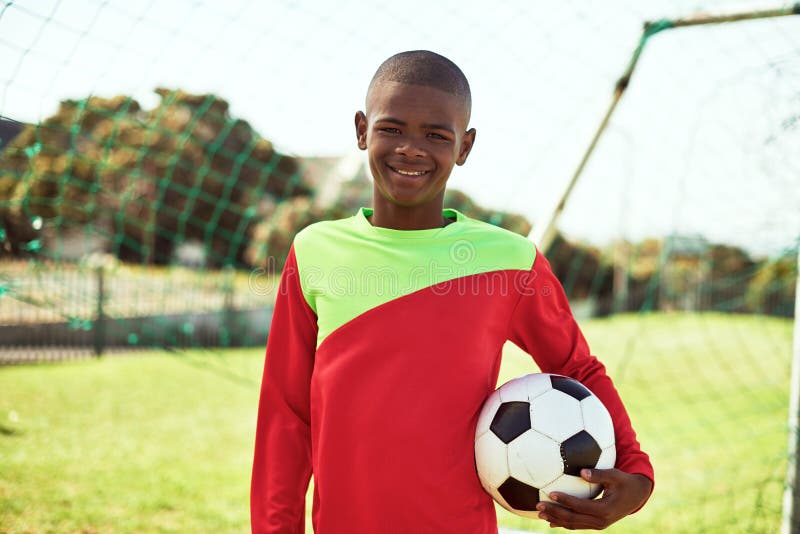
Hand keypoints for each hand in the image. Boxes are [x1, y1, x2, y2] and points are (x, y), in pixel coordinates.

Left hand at [535, 468, 652, 529]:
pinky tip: (551, 521)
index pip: (580, 506)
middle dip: (554, 513)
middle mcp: (600, 521)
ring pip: (573, 525)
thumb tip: (582, 471)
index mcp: (605, 509)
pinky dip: (563, 523)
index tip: (550, 493)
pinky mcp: (596, 524)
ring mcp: (598, 525)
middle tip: (538, 506)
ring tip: (540, 513)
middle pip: (573, 519)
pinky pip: (577, 525)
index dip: (565, 500)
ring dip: (555, 520)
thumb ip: (599, 474)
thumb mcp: (615, 475)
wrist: (636, 497)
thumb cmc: (624, 482)